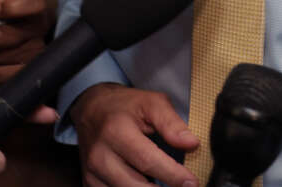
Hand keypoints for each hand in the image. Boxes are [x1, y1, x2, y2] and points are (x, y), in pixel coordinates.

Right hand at [71, 83, 198, 186]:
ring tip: (167, 185)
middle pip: (134, 185)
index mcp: (116, 131)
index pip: (148, 160)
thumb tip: (192, 144)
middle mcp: (100, 154)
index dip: (173, 175)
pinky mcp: (89, 182)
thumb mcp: (151, 102)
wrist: (91, 109)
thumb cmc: (125, 106)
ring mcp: (91, 171)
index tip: (192, 183)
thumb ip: (172, 123)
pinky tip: (148, 186)